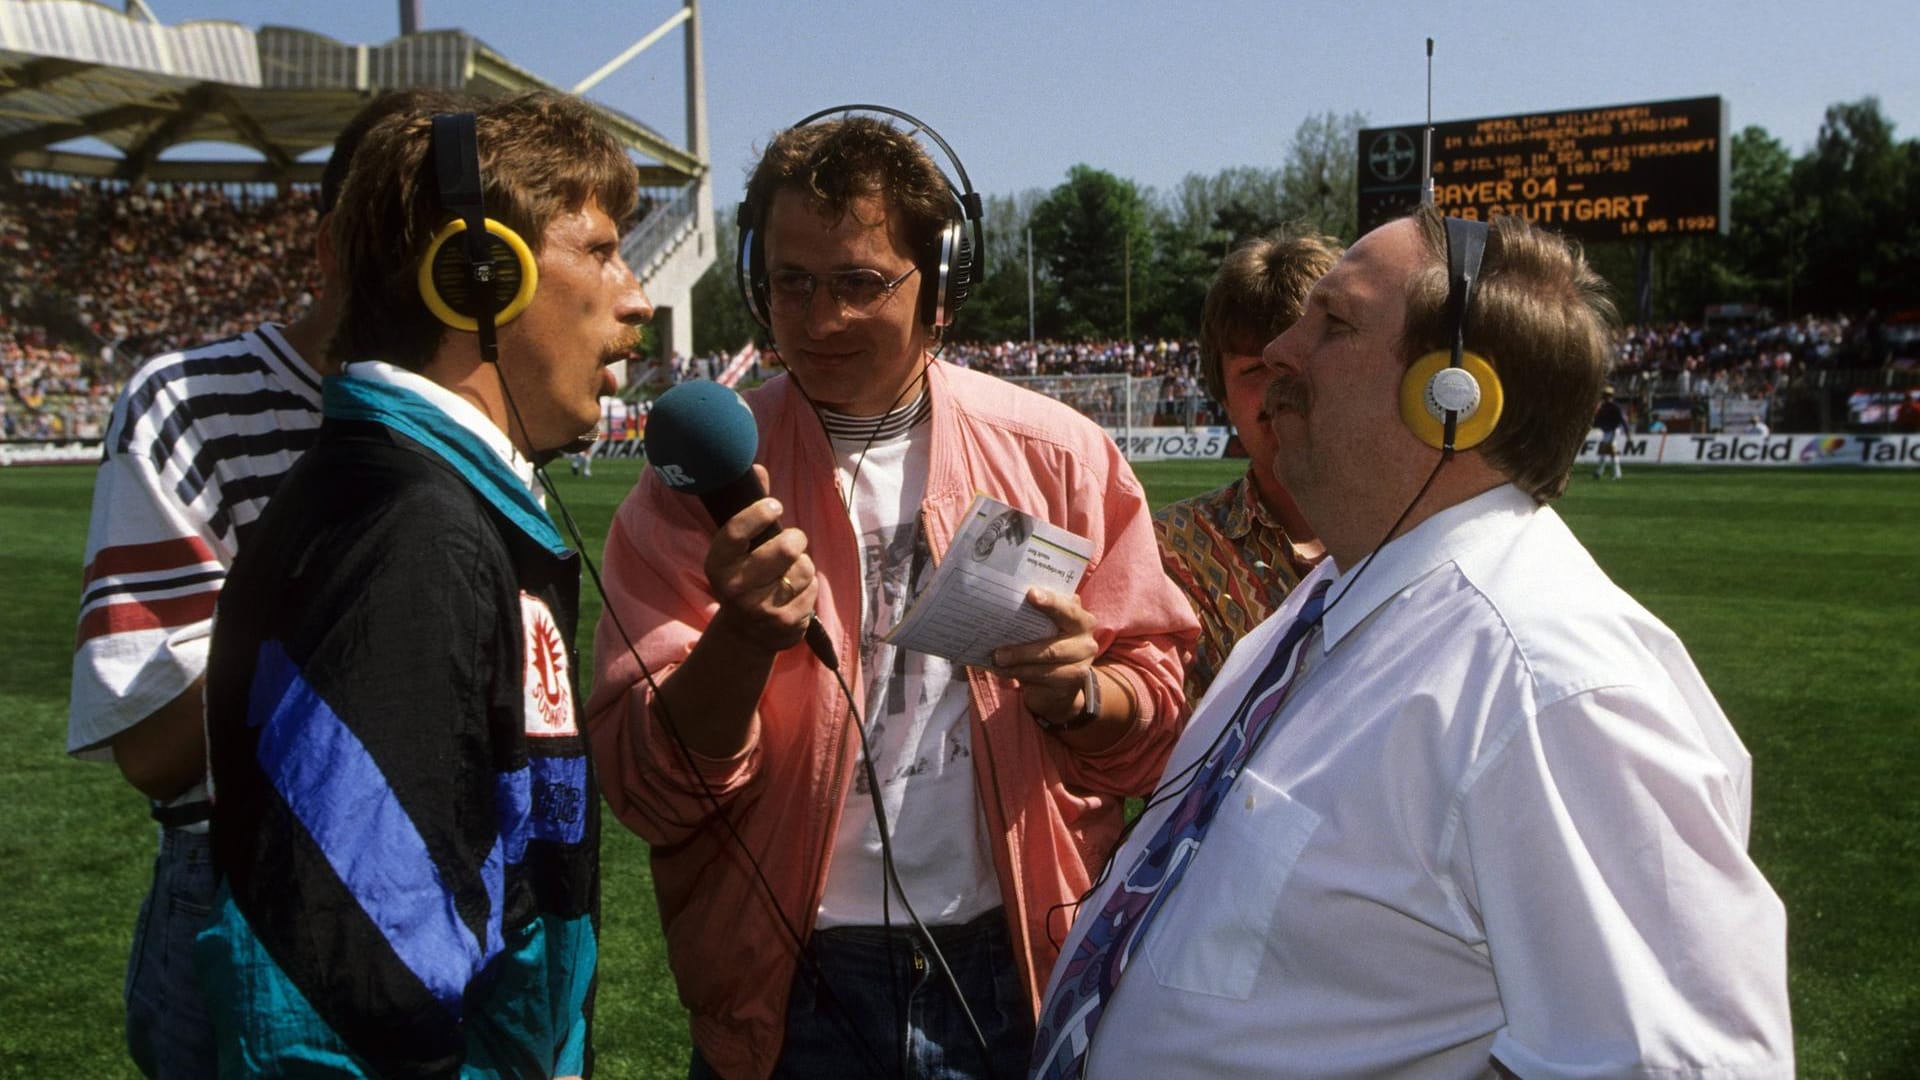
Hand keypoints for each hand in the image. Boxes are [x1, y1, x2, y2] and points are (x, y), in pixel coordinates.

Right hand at [703, 465, 816, 653]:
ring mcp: (760, 608)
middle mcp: (735, 588)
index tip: (775, 506)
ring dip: (804, 564)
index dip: (759, 513)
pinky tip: (794, 593)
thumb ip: (749, 507)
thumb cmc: (745, 575)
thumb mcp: (739, 547)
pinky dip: (809, 586)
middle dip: (795, 538)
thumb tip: (759, 468)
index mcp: (717, 564)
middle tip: (792, 541)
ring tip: (790, 572)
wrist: (745, 632)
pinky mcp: (785, 623)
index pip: (737, 530)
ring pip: (804, 567)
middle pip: (785, 547)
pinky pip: (813, 588)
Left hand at [993, 586, 1098, 724]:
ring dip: (1017, 665)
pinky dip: (1020, 677)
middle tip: (998, 652)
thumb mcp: (1049, 626)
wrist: (1063, 681)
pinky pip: (1041, 683)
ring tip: (996, 662)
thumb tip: (1007, 600)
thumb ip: (1039, 613)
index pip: (1068, 610)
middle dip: (1023, 651)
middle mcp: (1086, 644)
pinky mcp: (1068, 688)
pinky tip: (1003, 672)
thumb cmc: (1050, 642)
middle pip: (1053, 648)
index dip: (1051, 602)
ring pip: (1045, 669)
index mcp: (1082, 621)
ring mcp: (1080, 669)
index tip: (1030, 594)